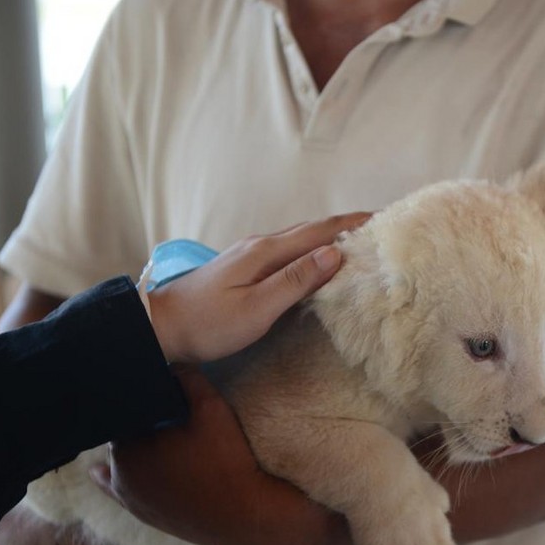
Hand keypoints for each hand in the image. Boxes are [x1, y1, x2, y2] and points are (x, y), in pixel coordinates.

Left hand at [89, 368, 351, 544]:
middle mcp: (119, 468)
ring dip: (128, 443)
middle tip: (153, 404)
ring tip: (149, 430)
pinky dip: (105, 477)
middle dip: (133, 416)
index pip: (121, 406)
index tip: (146, 383)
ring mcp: (128, 494)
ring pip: (119, 457)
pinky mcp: (141, 512)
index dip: (134, 393)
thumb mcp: (212, 408)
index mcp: (129, 440)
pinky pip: (113, 490)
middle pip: (120, 430)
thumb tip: (170, 360)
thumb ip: (187, 378)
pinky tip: (97, 470)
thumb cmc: (227, 460)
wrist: (243, 516)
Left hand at [148, 213, 369, 362]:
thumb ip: (296, 281)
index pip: (319, 231)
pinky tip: (318, 261)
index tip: (384, 218)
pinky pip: (288, 252)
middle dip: (347, 227)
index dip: (353, 224)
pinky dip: (311, 250)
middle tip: (380, 228)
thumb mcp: (257, 309)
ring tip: (358, 242)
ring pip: (300, 240)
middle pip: (312, 230)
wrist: (160, 327)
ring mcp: (250, 255)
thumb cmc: (208, 324)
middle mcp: (260, 245)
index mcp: (266, 252)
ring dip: (330, 238)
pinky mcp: (244, 267)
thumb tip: (334, 253)